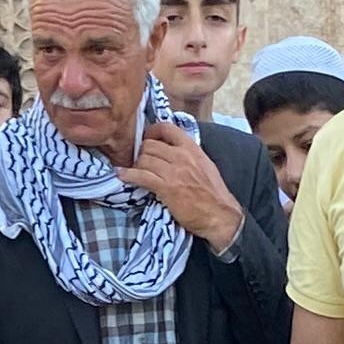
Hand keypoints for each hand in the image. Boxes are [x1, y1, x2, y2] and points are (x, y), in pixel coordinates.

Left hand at [121, 112, 243, 250]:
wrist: (220, 216)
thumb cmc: (213, 194)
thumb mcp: (204, 165)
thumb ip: (188, 155)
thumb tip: (171, 150)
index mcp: (192, 148)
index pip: (166, 128)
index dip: (152, 132)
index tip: (147, 140)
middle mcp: (182, 156)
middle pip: (149, 144)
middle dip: (141, 153)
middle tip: (141, 163)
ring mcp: (173, 171)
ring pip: (143, 159)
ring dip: (136, 166)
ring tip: (135, 173)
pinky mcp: (166, 187)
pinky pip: (141, 176)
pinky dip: (128, 175)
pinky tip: (122, 176)